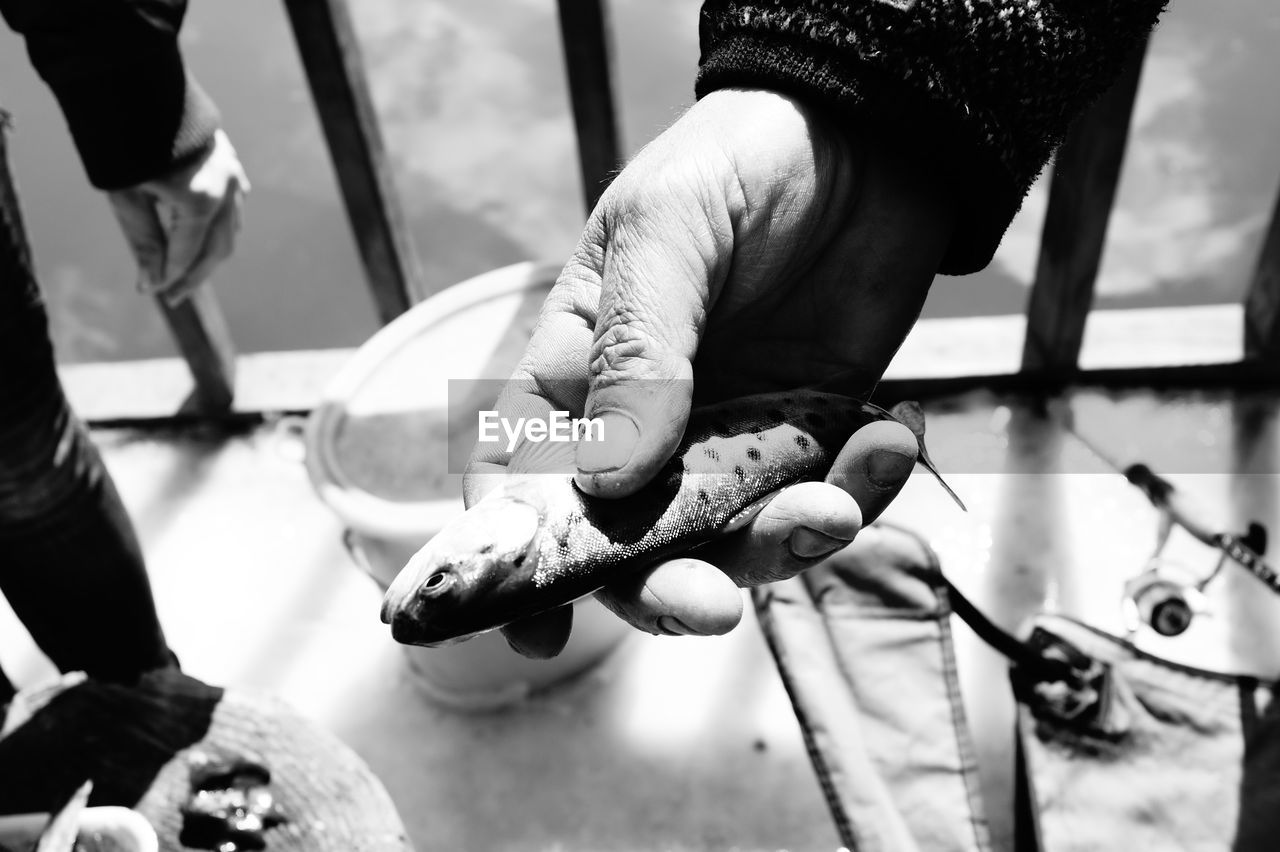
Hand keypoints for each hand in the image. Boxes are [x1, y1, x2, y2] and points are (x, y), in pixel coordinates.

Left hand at [107, 128, 249, 306]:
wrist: (139, 88)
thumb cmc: (126, 144)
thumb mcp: (127, 198)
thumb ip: (144, 243)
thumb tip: (150, 286)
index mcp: (200, 200)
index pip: (187, 254)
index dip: (170, 277)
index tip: (154, 294)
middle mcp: (227, 191)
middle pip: (218, 249)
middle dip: (194, 275)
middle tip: (174, 296)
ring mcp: (234, 176)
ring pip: (231, 230)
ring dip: (210, 253)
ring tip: (187, 270)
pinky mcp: (232, 164)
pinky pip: (235, 206)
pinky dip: (221, 226)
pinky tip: (205, 235)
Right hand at [466, 88, 958, 656]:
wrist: (867, 133)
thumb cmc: (740, 162)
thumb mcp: (667, 232)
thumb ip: (637, 347)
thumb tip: (613, 478)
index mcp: (580, 372)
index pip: (526, 479)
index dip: (519, 560)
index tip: (537, 629)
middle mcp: (647, 424)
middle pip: (631, 544)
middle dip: (663, 589)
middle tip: (708, 604)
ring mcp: (733, 438)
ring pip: (734, 540)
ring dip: (778, 546)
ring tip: (833, 504)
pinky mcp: (815, 437)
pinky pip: (830, 497)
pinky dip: (862, 490)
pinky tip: (890, 436)